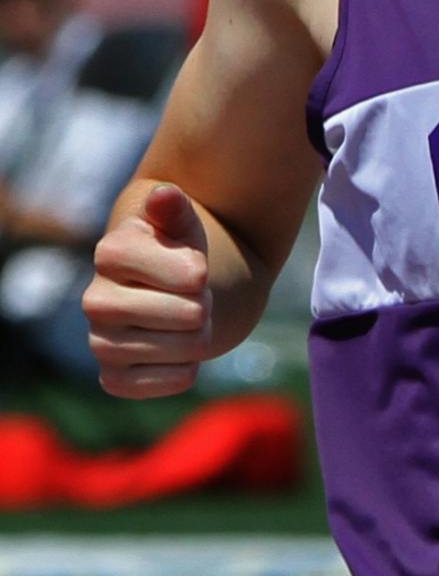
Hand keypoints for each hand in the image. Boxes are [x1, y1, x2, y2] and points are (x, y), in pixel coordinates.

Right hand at [81, 185, 213, 398]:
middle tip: (192, 297)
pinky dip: (188, 369)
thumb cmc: (182, 250)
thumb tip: (164, 195)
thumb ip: (176, 209)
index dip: (203, 271)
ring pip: (186, 348)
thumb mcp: (185, 224)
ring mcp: (100, 341)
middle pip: (191, 314)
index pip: (190, 275)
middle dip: (206, 305)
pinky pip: (171, 380)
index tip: (193, 266)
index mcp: (111, 252)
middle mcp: (95, 300)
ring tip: (184, 319)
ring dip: (200, 335)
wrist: (176, 292)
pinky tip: (177, 351)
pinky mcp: (113, 377)